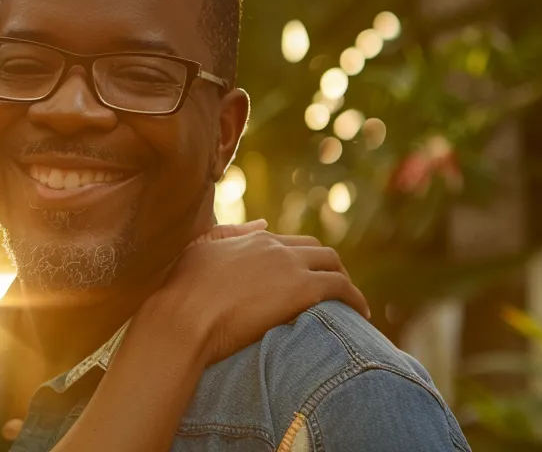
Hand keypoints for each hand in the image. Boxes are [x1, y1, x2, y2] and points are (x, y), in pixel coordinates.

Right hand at [142, 220, 368, 366]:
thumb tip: (262, 223)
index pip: (289, 243)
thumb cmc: (180, 293)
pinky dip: (356, 298)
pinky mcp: (303, 289)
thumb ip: (231, 234)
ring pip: (334, 264)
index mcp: (251, 240)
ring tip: (351, 303)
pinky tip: (361, 314)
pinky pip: (342, 289)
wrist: (181, 319)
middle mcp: (274, 246)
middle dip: (330, 266)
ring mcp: (290, 265)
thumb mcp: (201, 252)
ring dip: (345, 281)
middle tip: (335, 289)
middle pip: (317, 250)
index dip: (301, 260)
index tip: (306, 278)